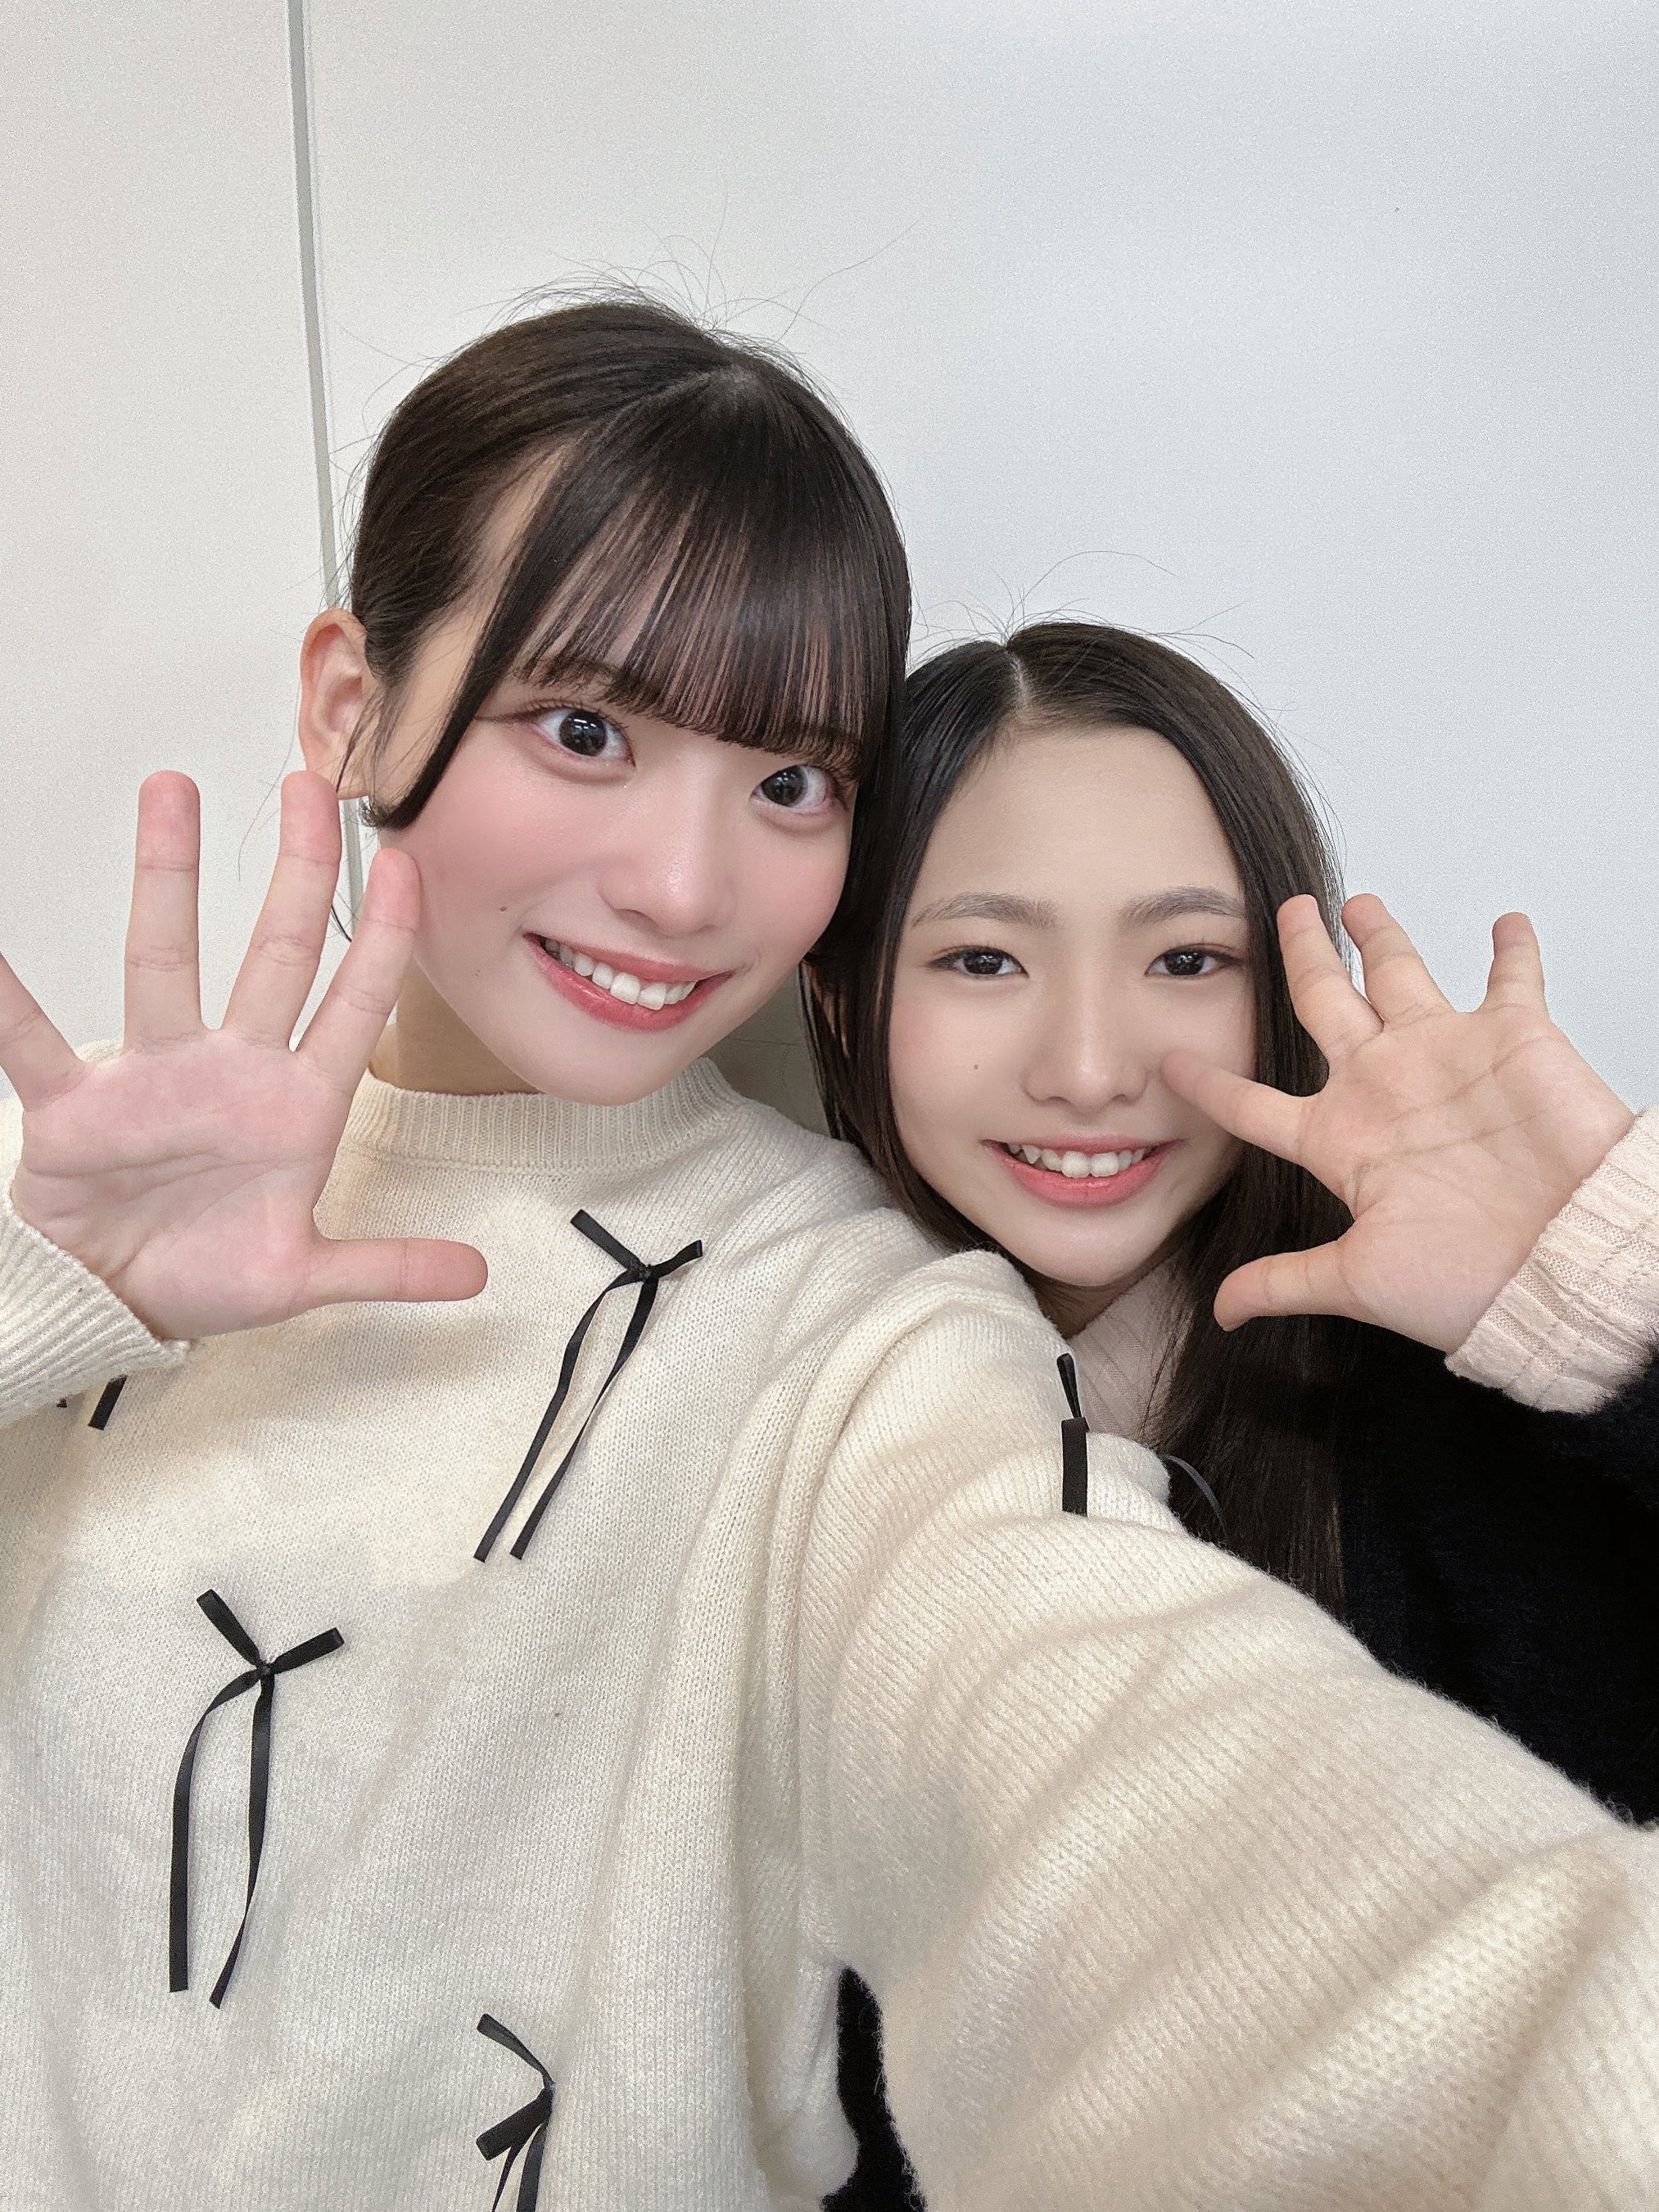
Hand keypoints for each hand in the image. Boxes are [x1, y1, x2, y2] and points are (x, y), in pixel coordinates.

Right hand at [1, 770, 486, 1338]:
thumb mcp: (303, 1278)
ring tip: (171, 791)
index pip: (353, 1006)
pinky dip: (5, 998)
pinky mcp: (74, 1109)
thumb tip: (476, 1278)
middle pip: (272, 954)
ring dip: (166, 879)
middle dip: (295, 872)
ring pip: (164, 963)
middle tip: (309, 785)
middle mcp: (230, 1073)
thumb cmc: (207, 1275)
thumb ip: (386, 1267)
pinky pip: (31, 1042)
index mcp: (295, 1108)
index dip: (383, 938)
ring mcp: (153, 1080)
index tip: (405, 863)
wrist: (115, 1306)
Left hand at [1162, 894, 1633, 1352]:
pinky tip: (1506, 922)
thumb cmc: (1471, 1280)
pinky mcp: (1512, 1039)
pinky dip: (1511, 950)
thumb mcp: (1359, 1280)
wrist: (1564, 1263)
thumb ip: (1287, 1281)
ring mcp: (1445, 1056)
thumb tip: (1222, 1313)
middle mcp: (1384, 1086)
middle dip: (1302, 955)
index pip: (1255, 1103)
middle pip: (1325, 1002)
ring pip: (1399, 974)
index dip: (1211, 1083)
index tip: (1169, 1061)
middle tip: (1283, 911)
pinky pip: (1512, 980)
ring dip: (1379, 936)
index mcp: (1340, 1138)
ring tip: (1355, 900)